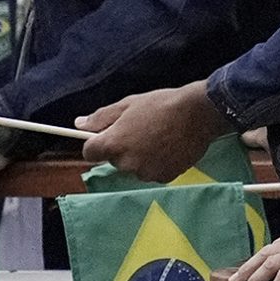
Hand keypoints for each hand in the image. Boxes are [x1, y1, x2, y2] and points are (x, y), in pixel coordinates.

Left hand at [77, 81, 226, 179]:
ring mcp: (145, 172)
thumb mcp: (129, 103)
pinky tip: (171, 148)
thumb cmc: (163, 103)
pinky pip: (154, 172)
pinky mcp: (164, 177)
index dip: (99, 142)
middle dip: (124, 148)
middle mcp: (125, 163)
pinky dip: (159, 163)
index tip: (113, 134)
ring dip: (142, 157)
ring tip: (161, 139)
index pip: (89, 152)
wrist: (201, 112)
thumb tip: (78, 124)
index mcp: (113, 143)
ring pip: (135, 167)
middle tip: (144, 131)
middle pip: (115, 160)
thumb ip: (101, 117)